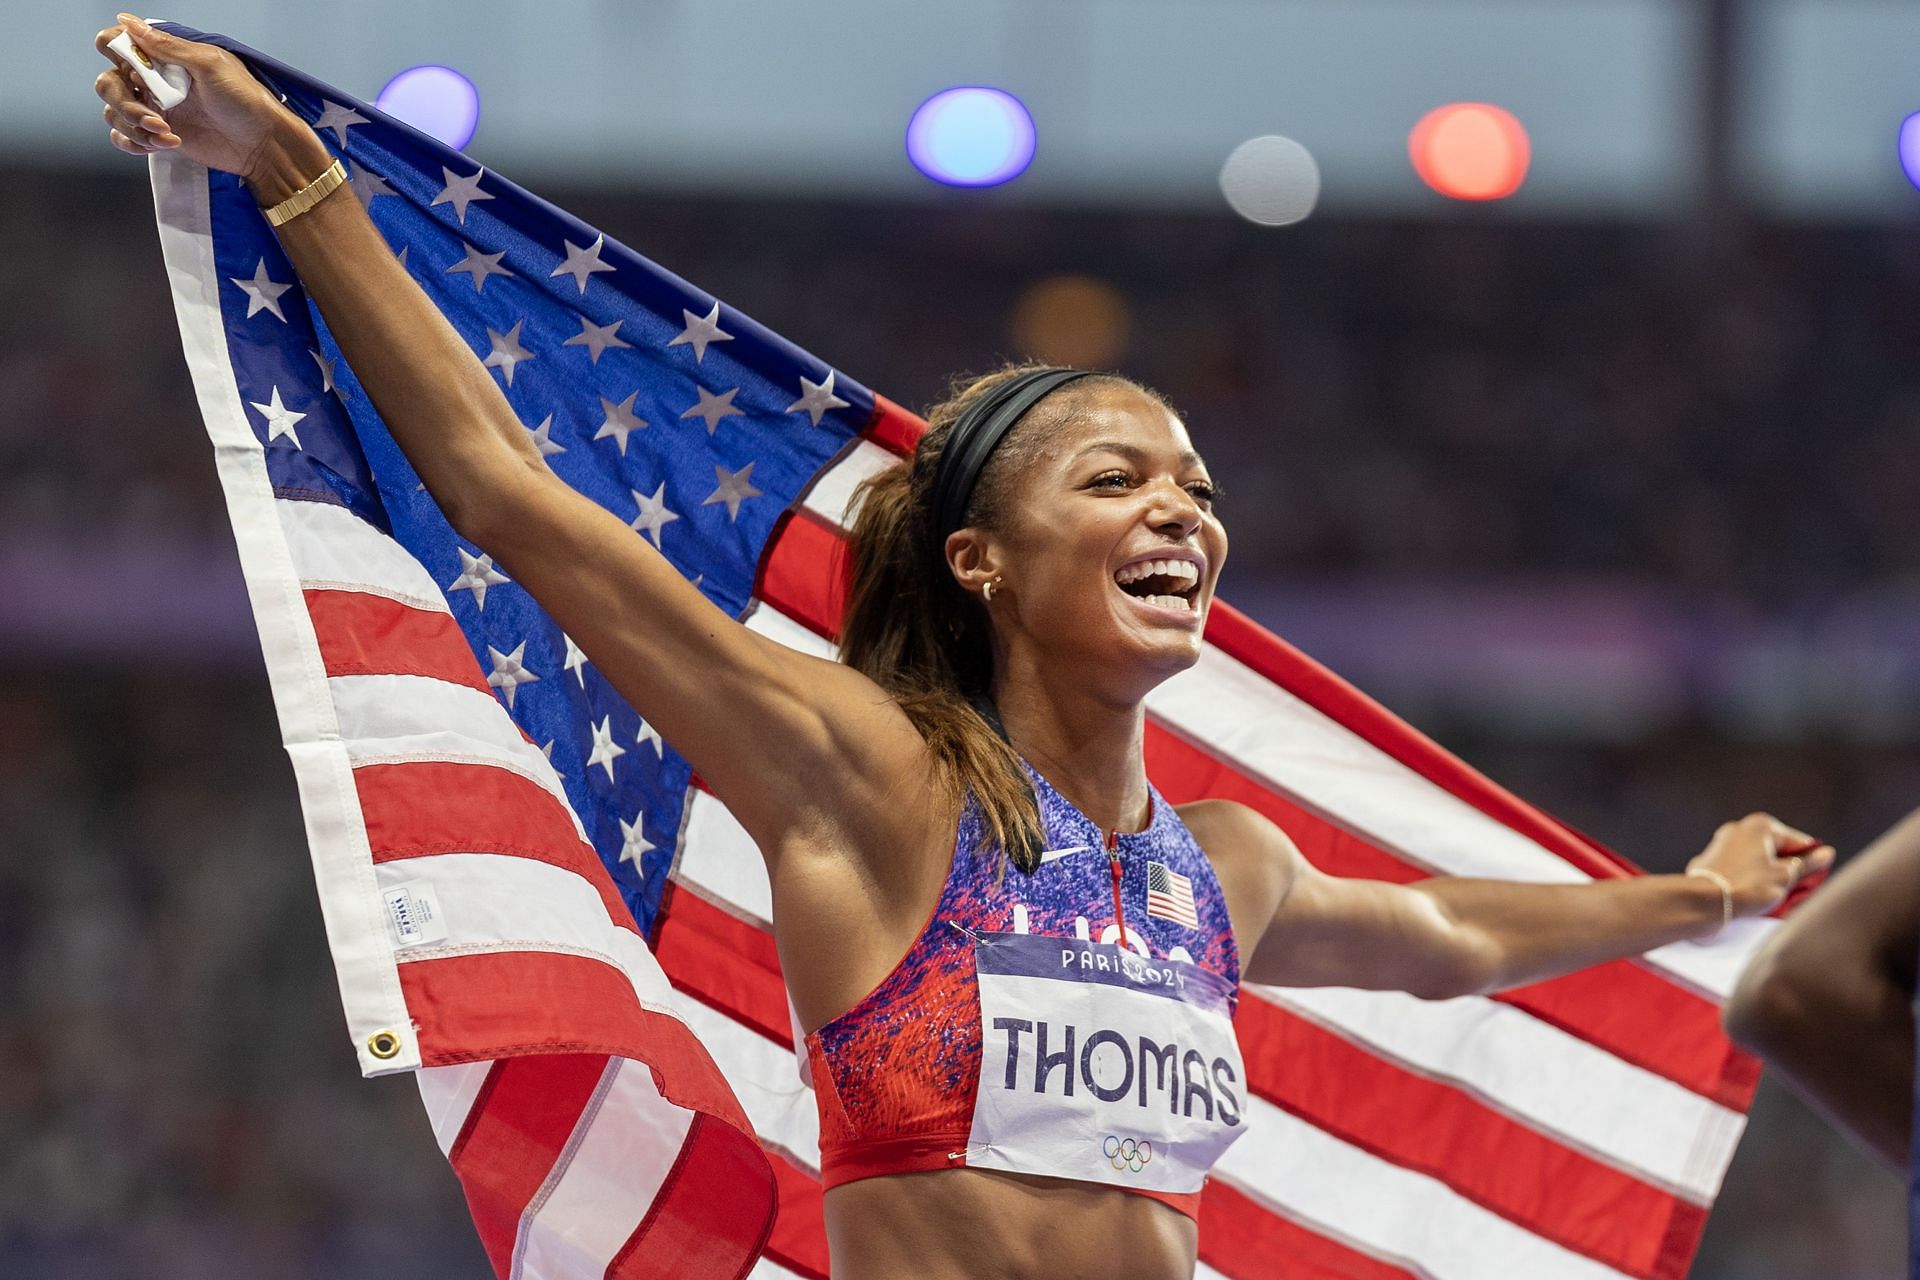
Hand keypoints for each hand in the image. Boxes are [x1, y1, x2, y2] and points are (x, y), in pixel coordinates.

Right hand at [93, 14, 313, 188]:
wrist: (263, 145)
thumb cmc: (246, 100)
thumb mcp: (209, 65)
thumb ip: (167, 46)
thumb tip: (126, 20)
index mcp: (165, 56)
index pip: (117, 43)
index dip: (113, 51)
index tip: (133, 69)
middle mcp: (154, 80)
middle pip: (108, 82)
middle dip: (124, 101)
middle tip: (152, 117)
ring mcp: (155, 108)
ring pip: (114, 111)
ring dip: (133, 125)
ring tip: (165, 134)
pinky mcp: (159, 135)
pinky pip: (125, 137)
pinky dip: (135, 142)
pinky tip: (162, 144)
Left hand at [1687, 812, 1834, 917]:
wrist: (1704, 901)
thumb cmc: (1747, 886)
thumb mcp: (1785, 876)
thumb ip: (1807, 864)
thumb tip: (1826, 853)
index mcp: (1760, 826)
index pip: (1798, 842)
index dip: (1809, 861)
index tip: (1813, 879)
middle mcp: (1739, 829)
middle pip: (1776, 850)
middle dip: (1787, 870)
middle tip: (1795, 890)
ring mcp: (1723, 844)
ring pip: (1758, 861)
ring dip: (1769, 877)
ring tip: (1774, 897)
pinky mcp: (1712, 862)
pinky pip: (1741, 870)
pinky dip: (1750, 881)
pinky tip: (1754, 897)